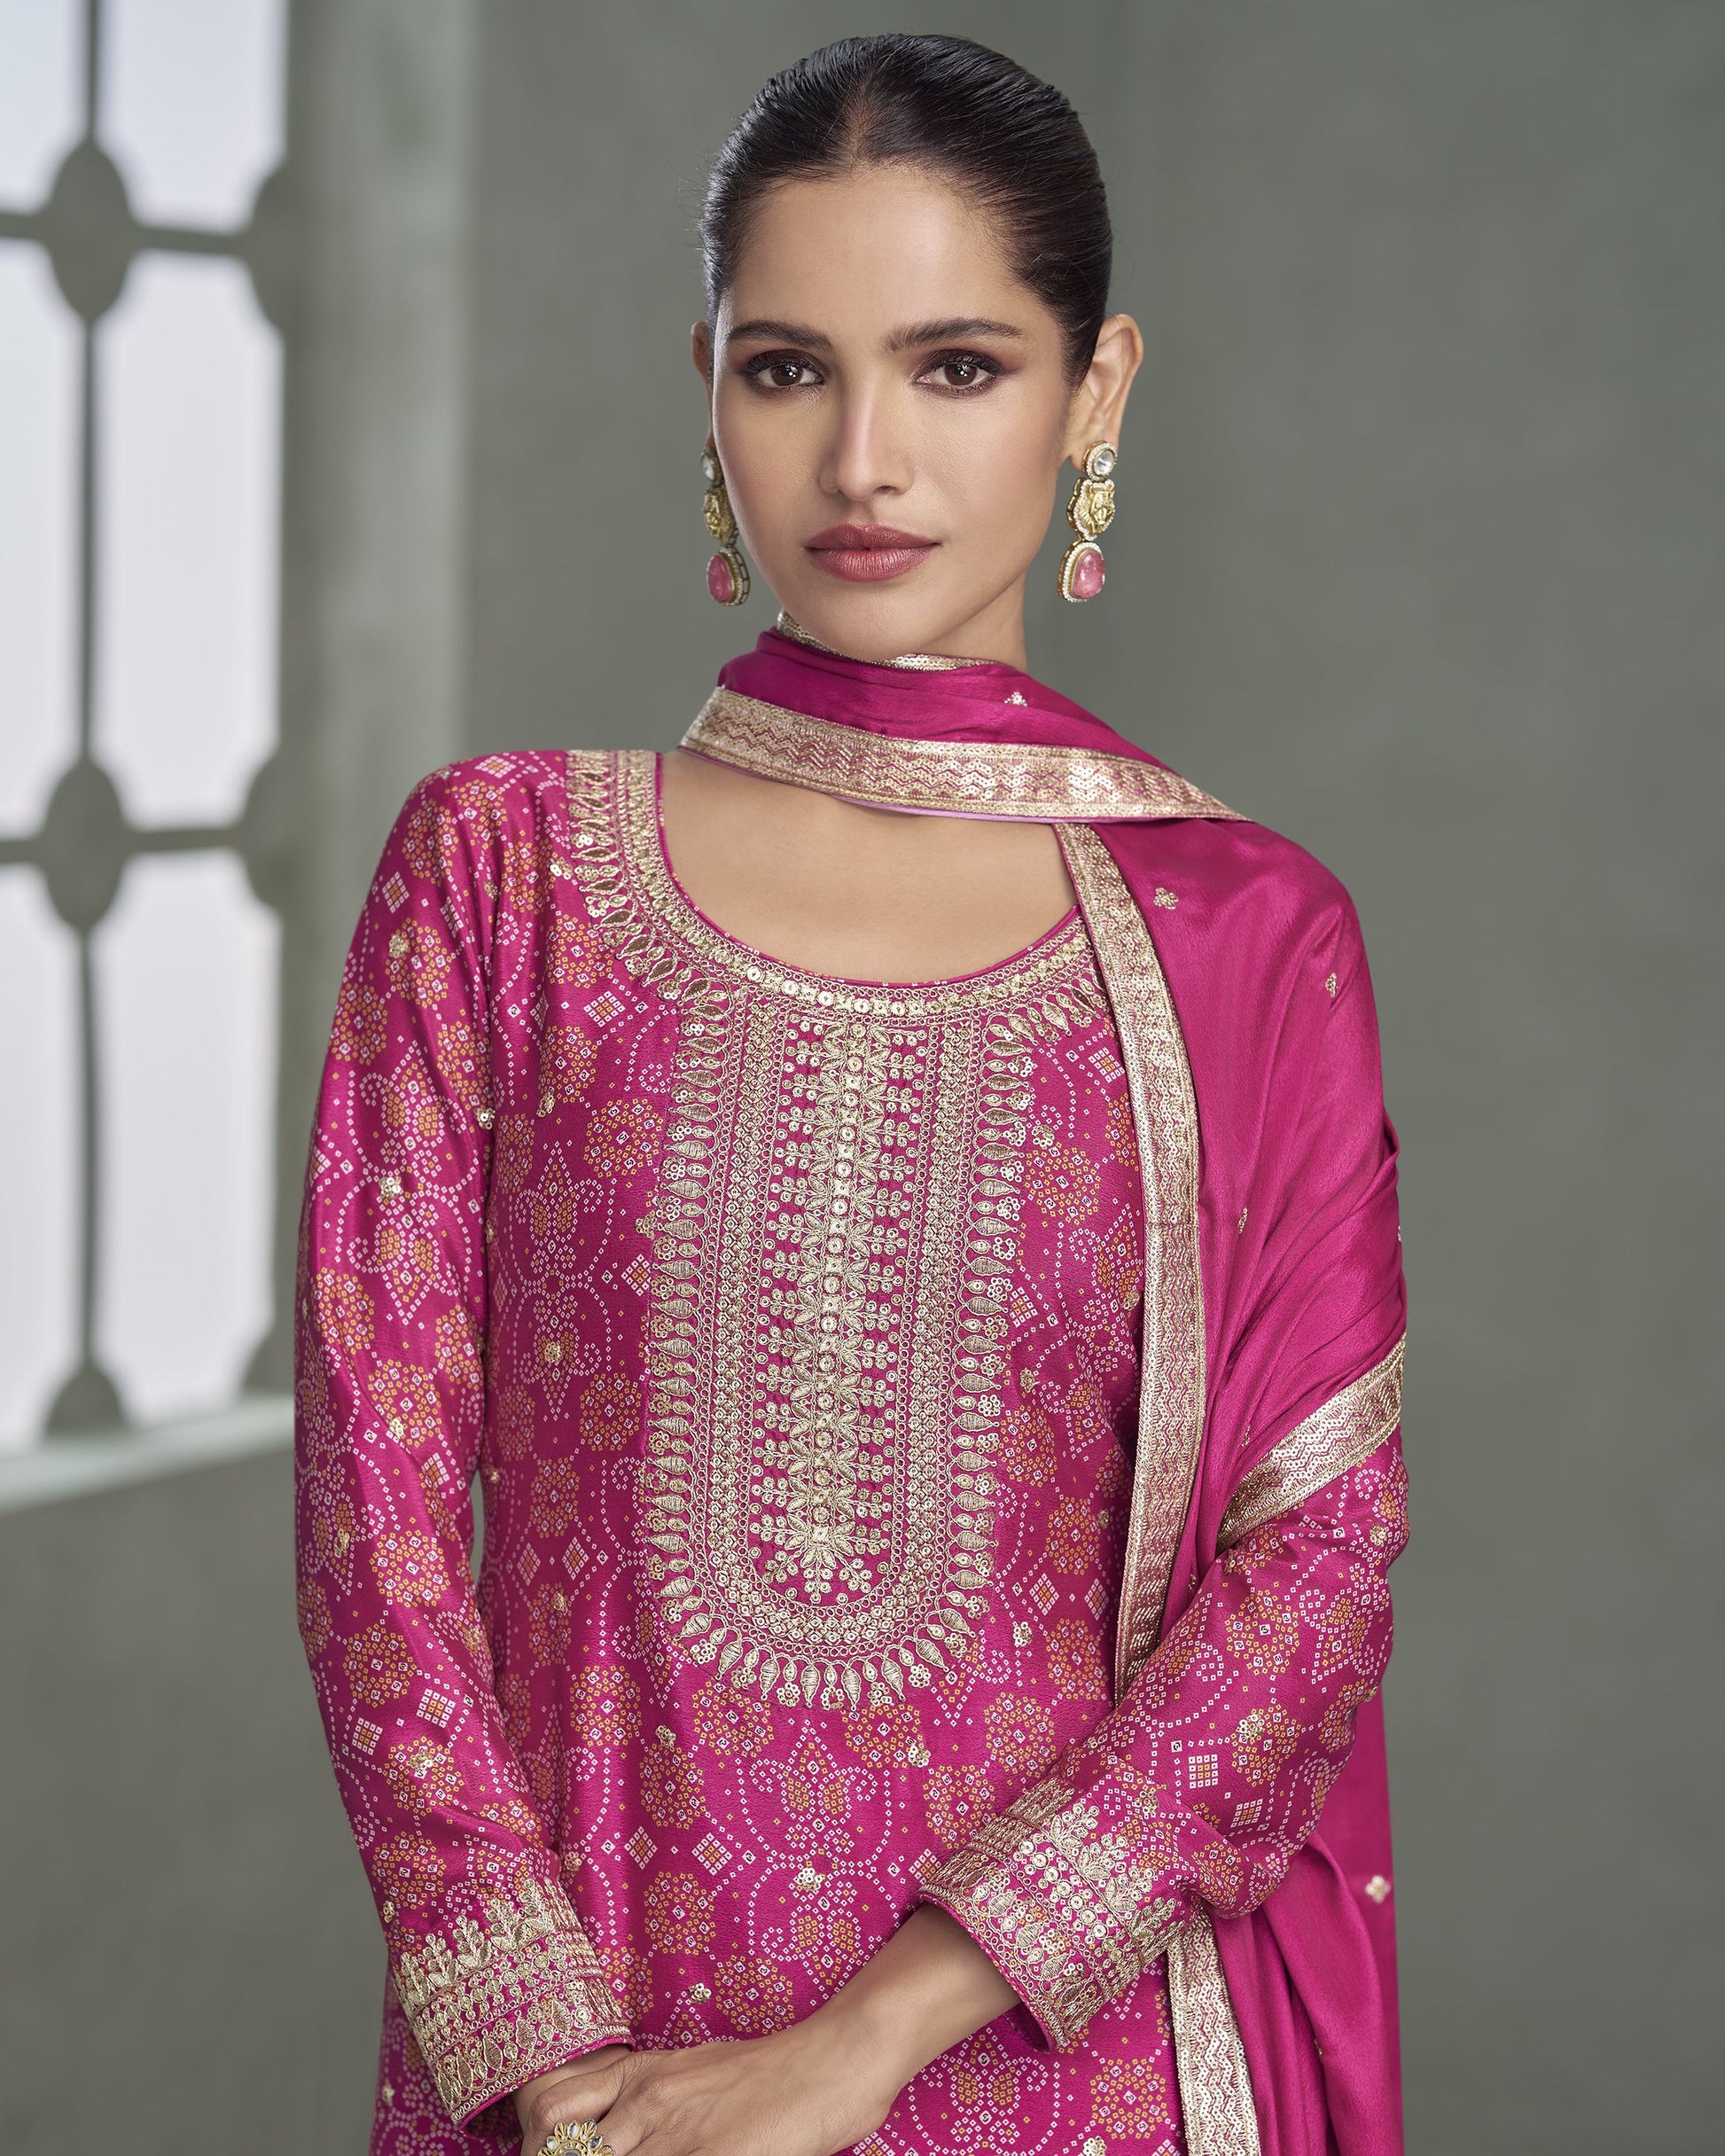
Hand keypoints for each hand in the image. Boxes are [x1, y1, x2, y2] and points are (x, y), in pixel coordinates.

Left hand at [528, 2020, 896, 2155]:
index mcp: (636, 2075)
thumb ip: (643, 2105)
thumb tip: (602, 2138)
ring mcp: (676, 2133)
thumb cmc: (764, 2077)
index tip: (546, 2152)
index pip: (548, 2111)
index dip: (538, 2144)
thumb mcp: (690, 2076)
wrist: (829, 2064)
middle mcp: (645, 2101)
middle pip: (565, 2148)